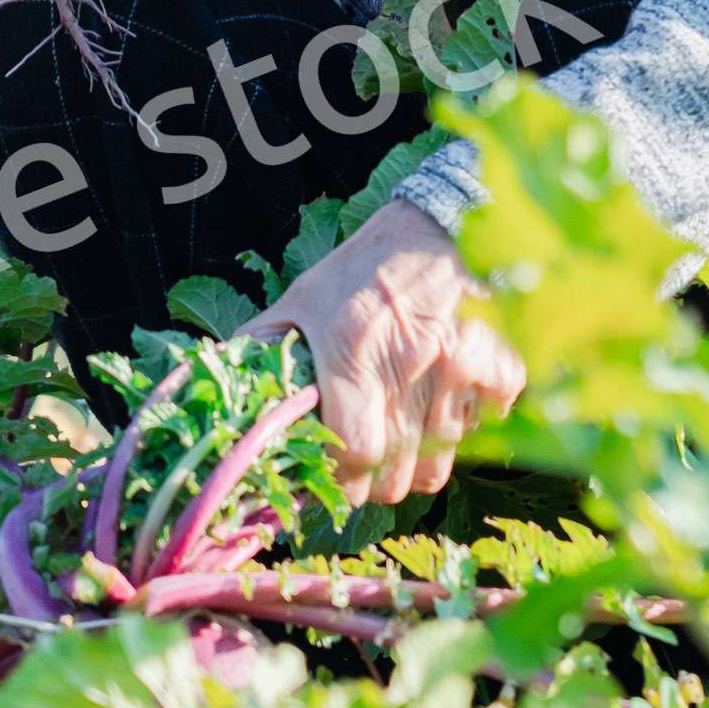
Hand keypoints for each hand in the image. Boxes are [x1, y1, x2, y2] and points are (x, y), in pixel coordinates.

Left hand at [250, 197, 527, 506]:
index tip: (331, 481)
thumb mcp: (299, 302)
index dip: (340, 481)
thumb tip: (212, 393)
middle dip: (375, 484)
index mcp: (352, 352)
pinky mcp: (496, 360)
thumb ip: (260, 350)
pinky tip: (448, 411)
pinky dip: (471, 426)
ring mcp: (458, 366)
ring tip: (402, 449)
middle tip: (363, 468)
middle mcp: (408, 365)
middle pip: (397, 476)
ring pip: (441, 464)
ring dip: (419, 466)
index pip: (355, 454)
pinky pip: (489, 423)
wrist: (434, 223)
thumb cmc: (359, 269)